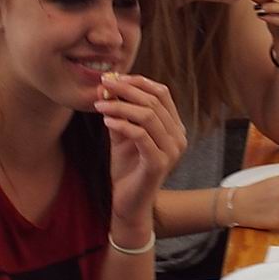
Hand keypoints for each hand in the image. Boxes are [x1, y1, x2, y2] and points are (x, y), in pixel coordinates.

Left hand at [95, 74, 186, 227]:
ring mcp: (172, 151)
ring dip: (120, 106)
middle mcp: (178, 137)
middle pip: (154, 101)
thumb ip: (119, 111)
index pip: (162, 93)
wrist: (128, 202)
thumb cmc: (127, 168)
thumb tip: (105, 86)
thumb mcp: (122, 134)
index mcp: (174, 127)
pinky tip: (106, 122)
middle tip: (103, 85)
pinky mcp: (159, 163)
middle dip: (126, 89)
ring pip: (148, 116)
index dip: (138, 81)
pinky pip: (140, 135)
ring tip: (99, 105)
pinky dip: (121, 125)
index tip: (114, 77)